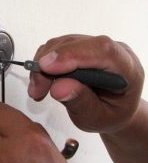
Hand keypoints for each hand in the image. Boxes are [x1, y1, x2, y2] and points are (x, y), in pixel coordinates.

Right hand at [28, 35, 143, 132]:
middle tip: (37, 89)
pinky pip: (55, 47)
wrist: (111, 109)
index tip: (46, 68)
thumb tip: (57, 87)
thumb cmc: (109, 114)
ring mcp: (93, 46)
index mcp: (126, 68)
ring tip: (38, 90)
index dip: (71, 54)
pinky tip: (41, 82)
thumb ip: (81, 103)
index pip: (102, 49)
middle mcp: (112, 50)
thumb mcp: (97, 119)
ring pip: (61, 43)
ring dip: (42, 65)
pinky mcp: (78, 47)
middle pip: (75, 44)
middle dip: (49, 65)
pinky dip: (42, 64)